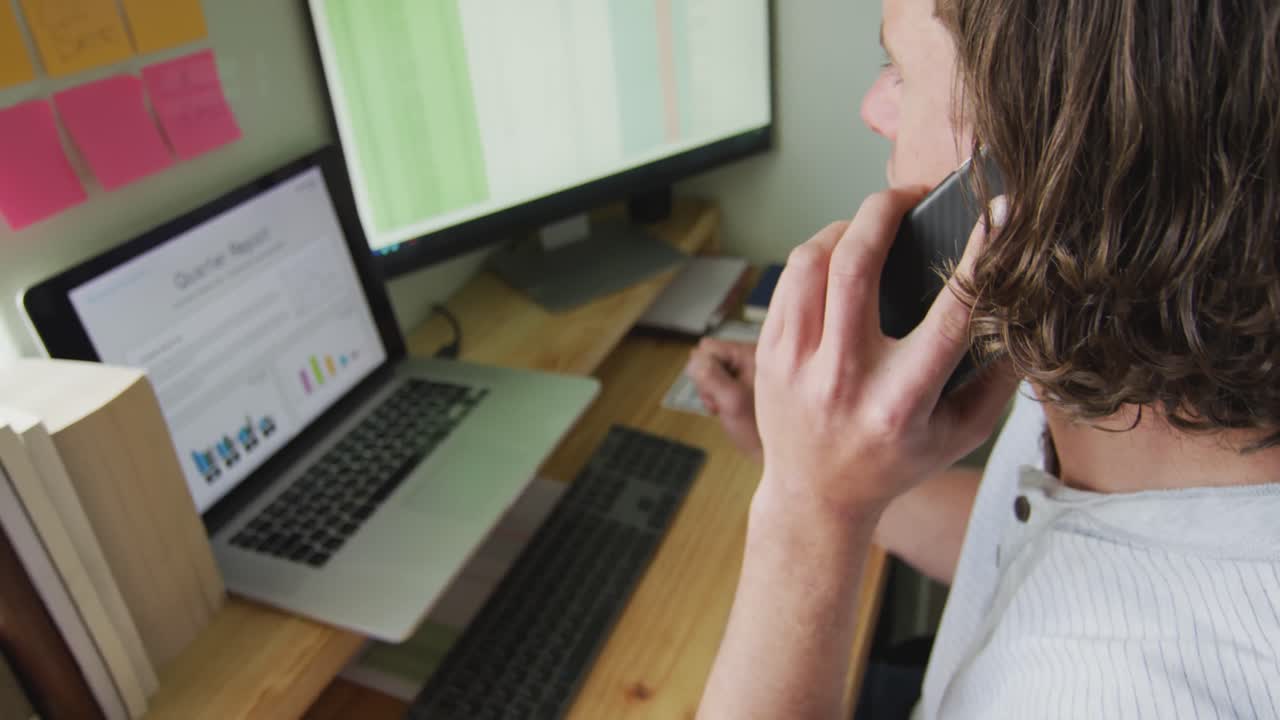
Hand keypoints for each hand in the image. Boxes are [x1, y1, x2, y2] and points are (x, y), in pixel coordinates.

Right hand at [688, 339, 761, 461]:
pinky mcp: (745, 383)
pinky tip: (730, 409)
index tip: (718, 392)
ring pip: (711, 372)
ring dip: (712, 392)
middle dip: (708, 382)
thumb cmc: (759, 430)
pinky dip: (719, 397)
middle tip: (723, 402)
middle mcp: (750, 357)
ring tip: (728, 408)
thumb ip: (709, 377)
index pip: (708, 348)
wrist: (777, 452)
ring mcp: (748, 370)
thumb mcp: (732, 401)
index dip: (705, 371)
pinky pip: (719, 382)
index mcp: (751, 353)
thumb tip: (693, 361)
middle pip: (708, 358)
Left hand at [754, 190, 1015, 520]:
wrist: (815, 496)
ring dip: (846, 227)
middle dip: (885, 210)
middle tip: (908, 194)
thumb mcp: (958, 436)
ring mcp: (797, 363)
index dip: (978, 254)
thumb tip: (1025, 316)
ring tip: (870, 225)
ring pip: (813, 261)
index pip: (948, 313)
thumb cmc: (892, 463)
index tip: (998, 211)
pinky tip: (837, 253)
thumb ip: (998, 381)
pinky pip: (788, 279)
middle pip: (858, 265)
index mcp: (900, 401)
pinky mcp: (769, 353)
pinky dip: (816, 253)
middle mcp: (844, 378)